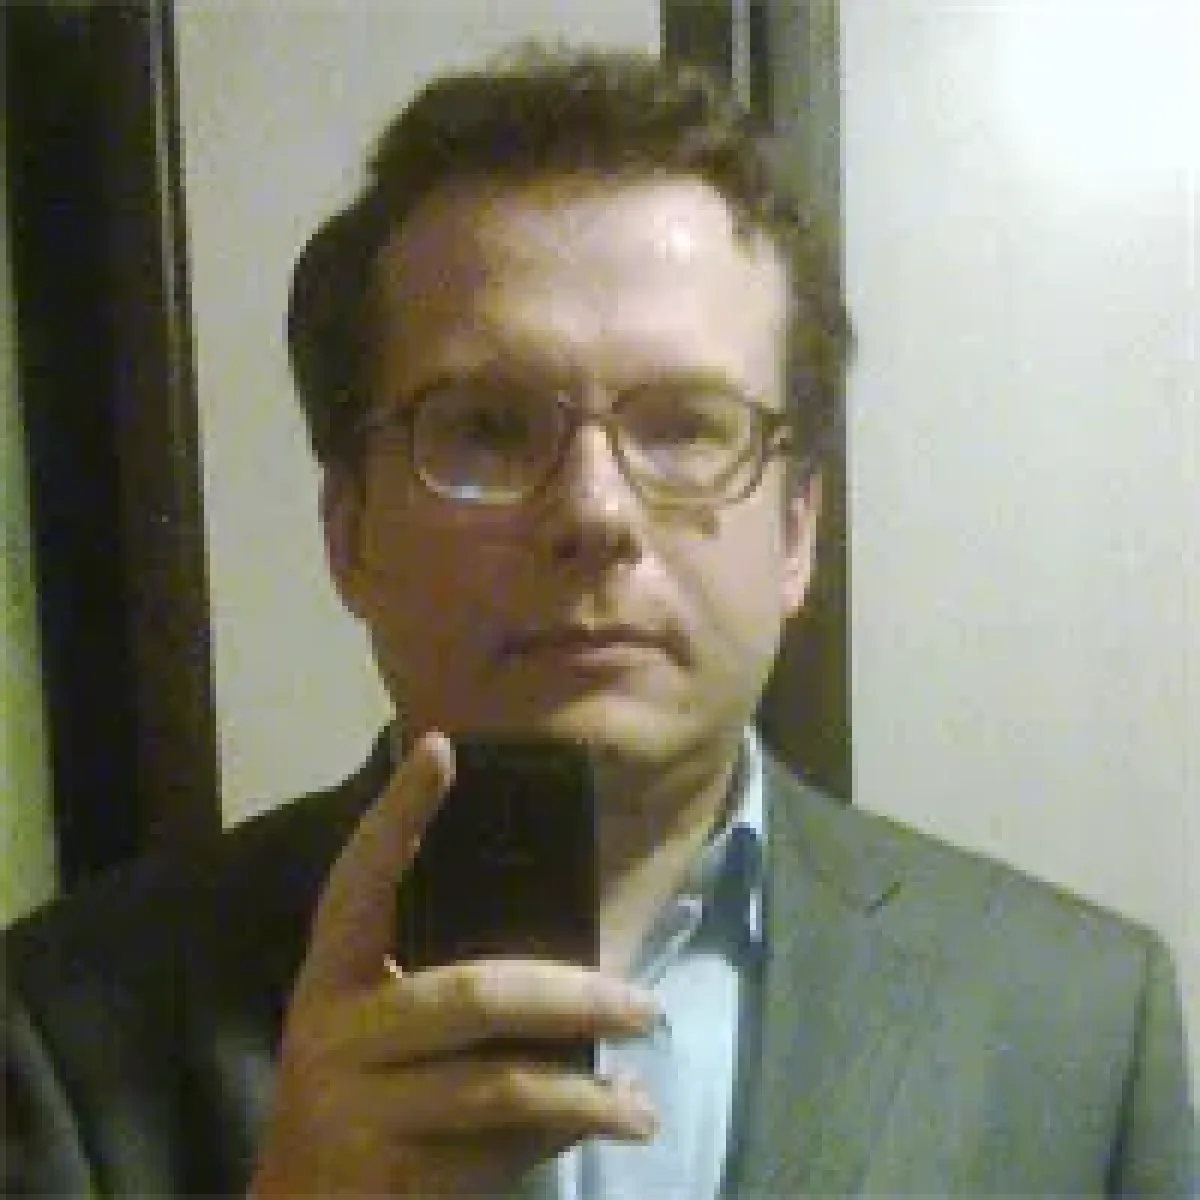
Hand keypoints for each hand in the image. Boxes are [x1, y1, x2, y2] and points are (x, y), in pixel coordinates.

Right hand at [248, 732, 658, 1198]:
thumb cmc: (359, 1096)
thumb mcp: (382, 1027)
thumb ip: (449, 982)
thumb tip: (577, 953)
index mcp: (331, 973)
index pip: (360, 879)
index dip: (397, 815)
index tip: (443, 747)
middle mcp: (332, 1029)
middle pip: (473, 995)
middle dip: (574, 996)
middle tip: (644, 1004)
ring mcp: (353, 1104)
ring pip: (498, 1084)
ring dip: (586, 1087)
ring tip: (645, 1092)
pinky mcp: (387, 1172)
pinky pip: (497, 1145)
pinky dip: (563, 1130)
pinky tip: (615, 1120)